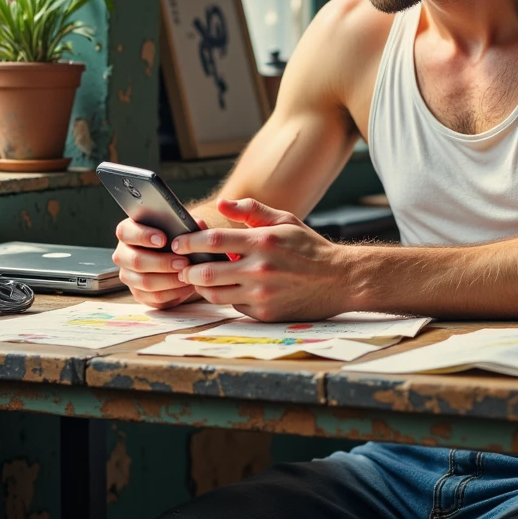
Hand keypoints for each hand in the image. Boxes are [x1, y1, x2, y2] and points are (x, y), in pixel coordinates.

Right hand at [112, 217, 203, 308]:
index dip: (143, 235)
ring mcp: (129, 276)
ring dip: (169, 279)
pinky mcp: (139, 294)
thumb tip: (198, 224)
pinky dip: (173, 292)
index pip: (126, 232)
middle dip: (162, 262)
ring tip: (187, 274)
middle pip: (135, 260)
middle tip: (183, 262)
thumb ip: (187, 224)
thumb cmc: (175, 240)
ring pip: (145, 282)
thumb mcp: (180, 228)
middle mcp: (123, 255)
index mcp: (128, 232)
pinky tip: (186, 285)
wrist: (178, 261)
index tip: (163, 239)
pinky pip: (154, 297)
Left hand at [173, 197, 353, 320]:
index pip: (212, 240)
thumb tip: (221, 204)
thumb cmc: (309, 248)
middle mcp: (259, 269)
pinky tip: (229, 288)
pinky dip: (227, 297)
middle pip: (205, 272)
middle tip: (182, 265)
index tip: (177, 242)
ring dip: (201, 286)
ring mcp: (261, 295)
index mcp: (262, 241)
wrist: (340, 280)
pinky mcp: (265, 314)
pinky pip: (233, 306)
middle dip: (187, 269)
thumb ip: (251, 210)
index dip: (188, 241)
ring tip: (199, 277)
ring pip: (214, 294)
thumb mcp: (285, 220)